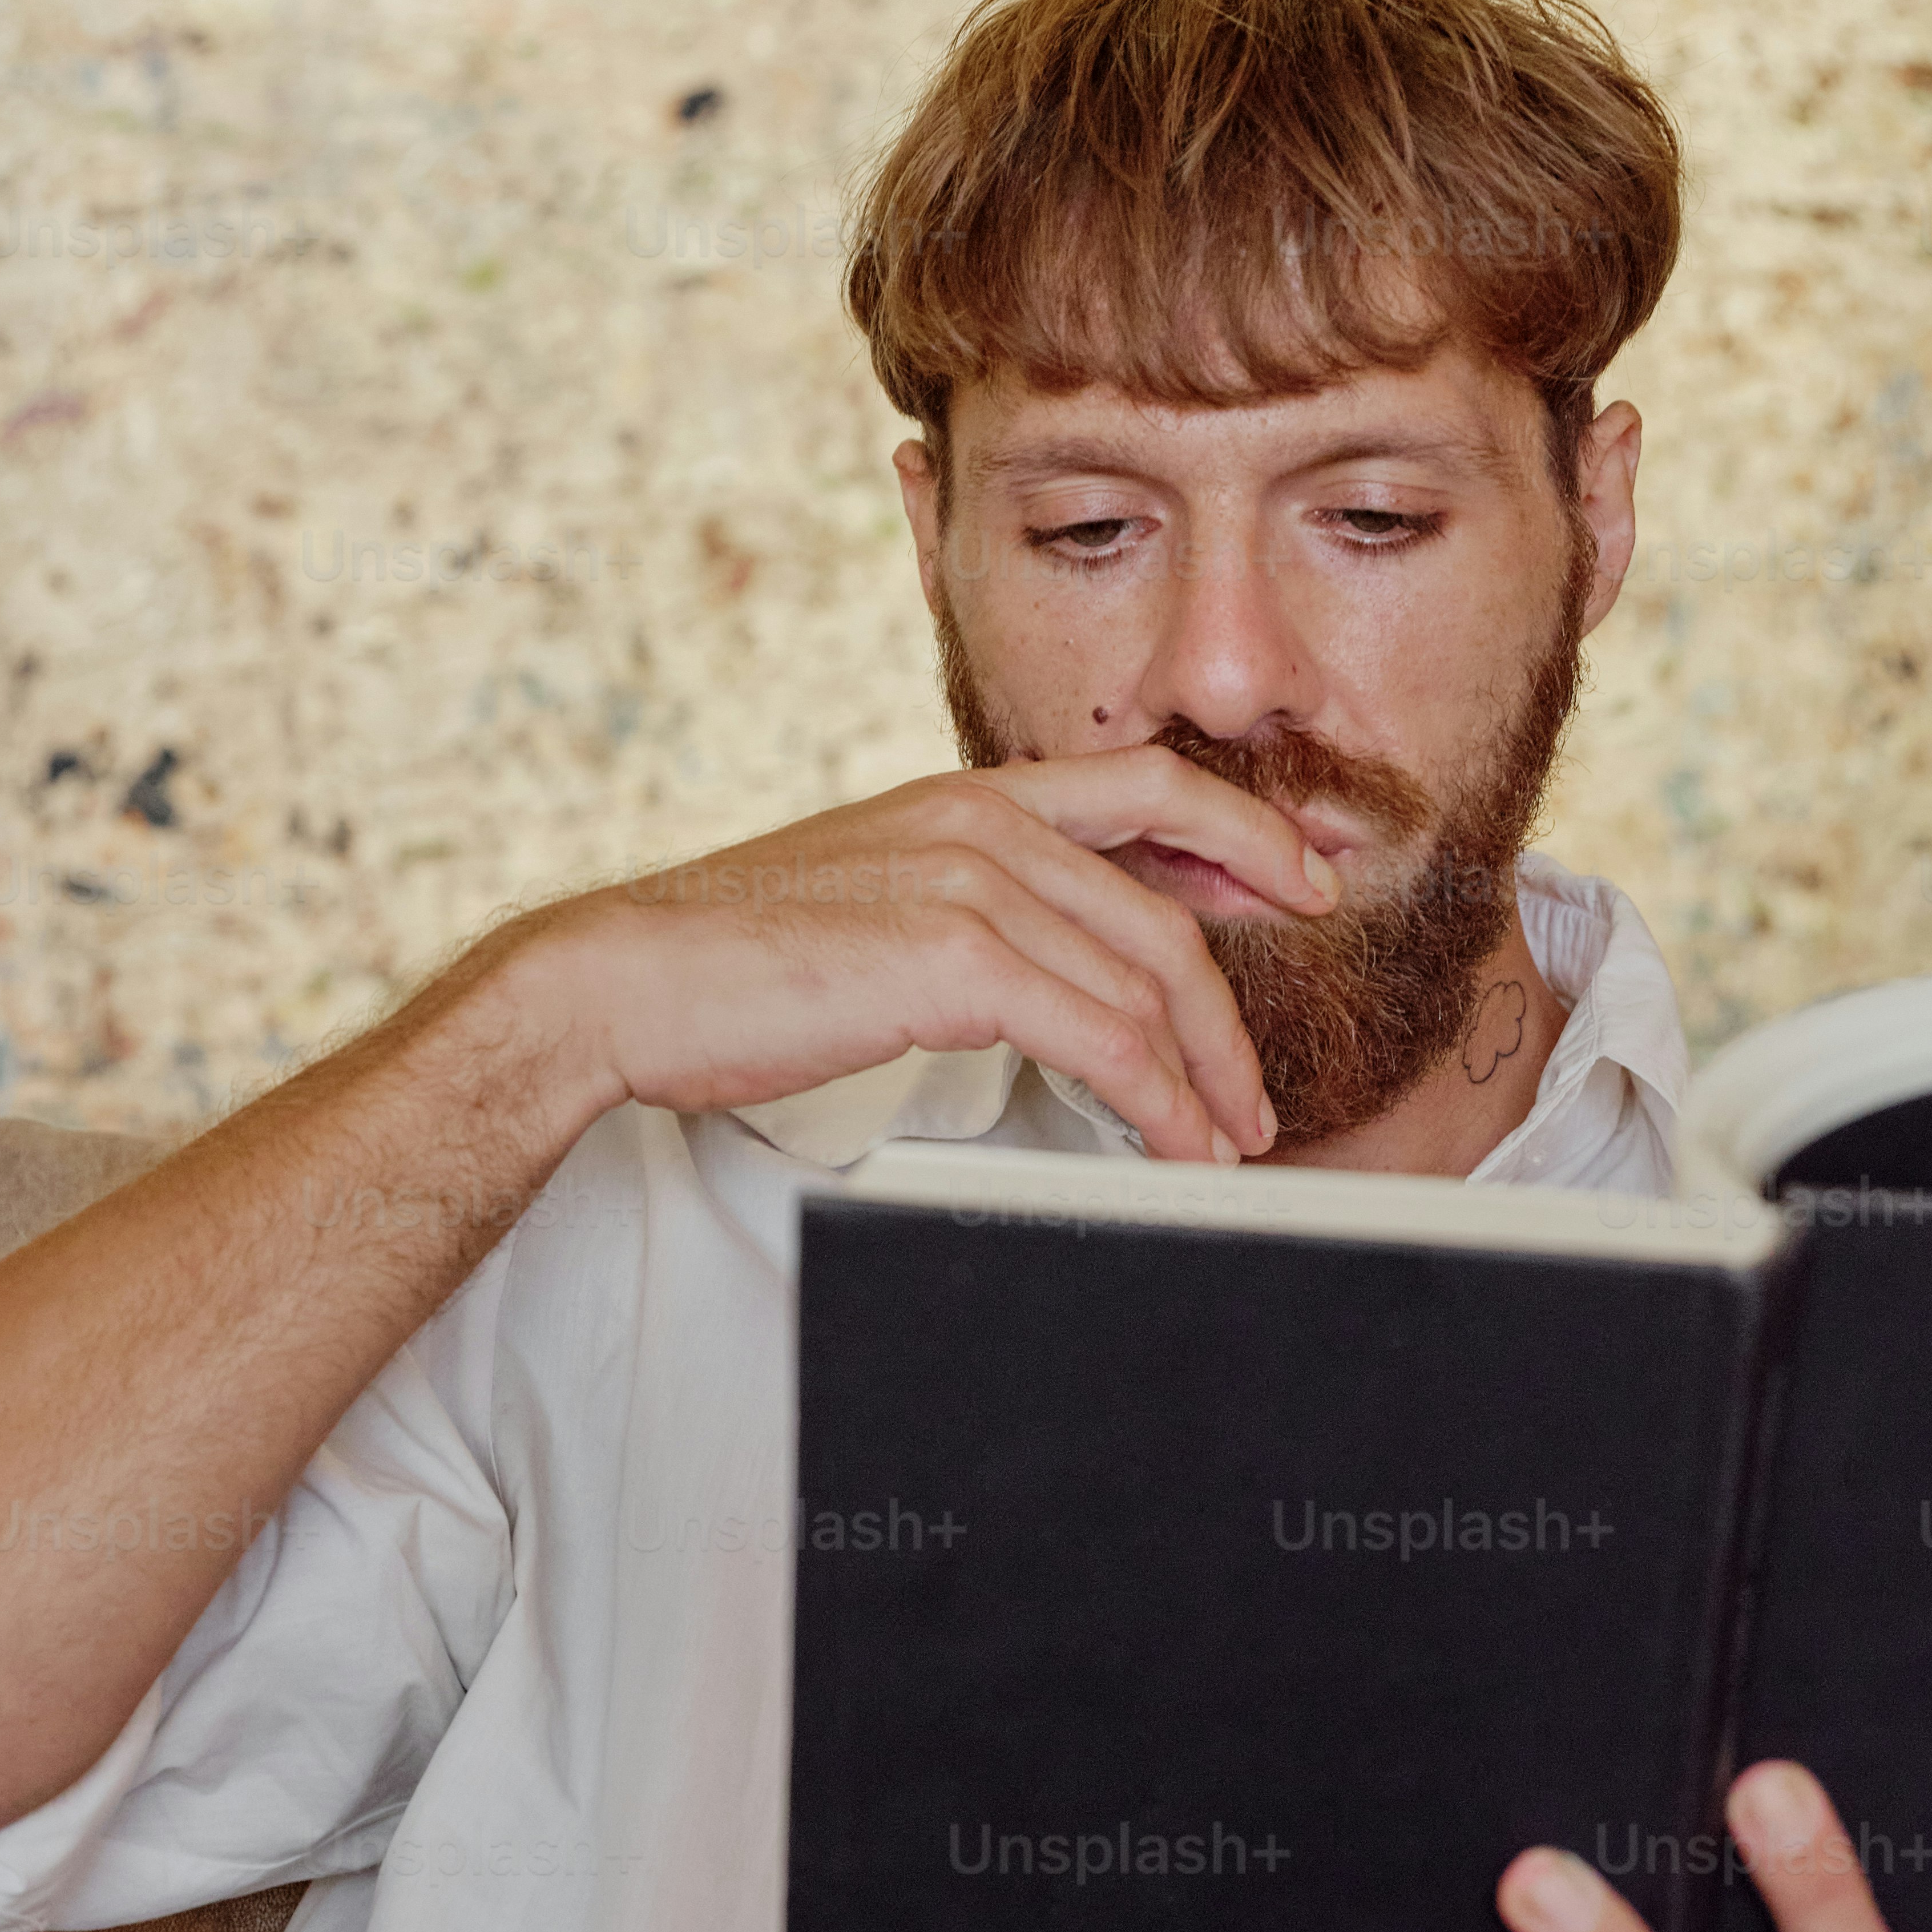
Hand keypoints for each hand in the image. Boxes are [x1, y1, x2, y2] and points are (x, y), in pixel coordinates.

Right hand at [522, 750, 1343, 1167]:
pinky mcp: (957, 959)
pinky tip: (1171, 1143)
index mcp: (967, 796)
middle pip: (1166, 915)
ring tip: (1219, 1143)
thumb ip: (961, 901)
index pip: (1148, 788)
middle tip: (1253, 1093)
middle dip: (1229, 1016)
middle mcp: (983, 821)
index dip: (1244, 832)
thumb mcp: (872, 894)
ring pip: (1145, 984)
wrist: (631, 977)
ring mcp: (973, 883)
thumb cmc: (736, 959)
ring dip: (1202, 1077)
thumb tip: (1033, 965)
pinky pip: (1103, 1037)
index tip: (1300, 879)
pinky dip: (1157, 1100)